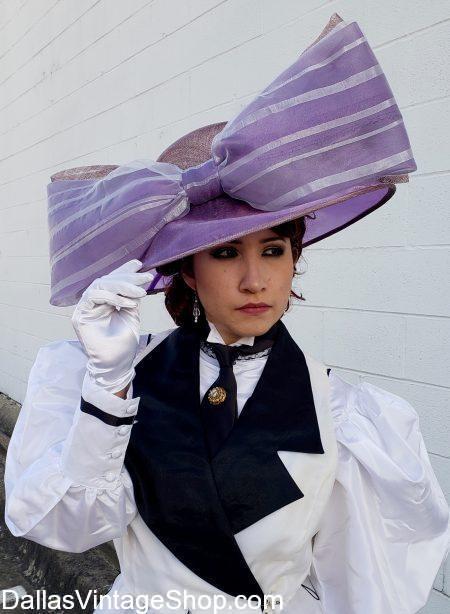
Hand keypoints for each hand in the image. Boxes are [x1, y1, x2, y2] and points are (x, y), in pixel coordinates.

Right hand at [71, 259, 153, 392]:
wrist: (116, 364)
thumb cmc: (123, 343)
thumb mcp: (131, 315)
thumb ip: (131, 298)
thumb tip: (137, 281)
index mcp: (105, 301)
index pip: (112, 280)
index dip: (124, 270)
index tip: (140, 264)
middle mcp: (93, 301)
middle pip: (107, 280)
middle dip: (127, 276)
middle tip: (145, 277)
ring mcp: (85, 308)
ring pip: (100, 285)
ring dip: (122, 285)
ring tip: (140, 291)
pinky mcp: (80, 315)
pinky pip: (93, 297)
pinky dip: (112, 297)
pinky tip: (128, 302)